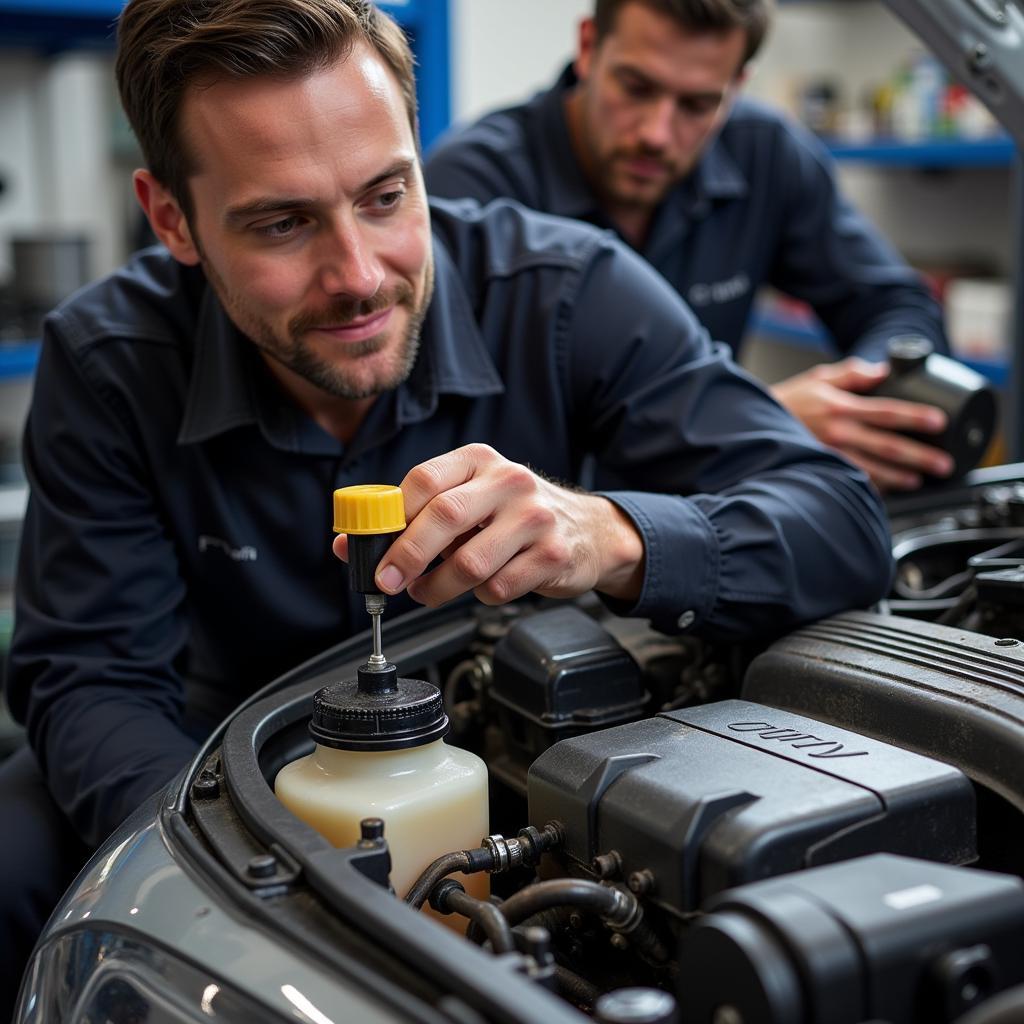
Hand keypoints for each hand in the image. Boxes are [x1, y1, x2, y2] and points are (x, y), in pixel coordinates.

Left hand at [332, 444, 644, 606]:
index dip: (391, 518)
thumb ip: (413, 520)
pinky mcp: (554, 554)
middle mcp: (509, 481)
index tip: (370, 550)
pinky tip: (486, 585)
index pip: (423, 480)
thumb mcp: (468, 503)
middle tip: (388, 583)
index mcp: (480, 461)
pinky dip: (482, 596)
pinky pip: (499, 587)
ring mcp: (536, 516)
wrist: (589, 532)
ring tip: (429, 591)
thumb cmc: (515, 517)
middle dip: (407, 556)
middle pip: (444, 516)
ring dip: (439, 587)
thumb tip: (350, 546)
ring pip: (470, 562)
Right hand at [771, 357, 954, 491]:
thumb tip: (882, 370)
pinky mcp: (817, 470)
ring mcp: (827, 455)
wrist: (751, 424)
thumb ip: (852, 373)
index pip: (887, 412)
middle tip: (943, 464)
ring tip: (917, 481)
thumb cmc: (787, 401)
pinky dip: (867, 489)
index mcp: (840, 407)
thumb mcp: (818, 378)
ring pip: (870, 470)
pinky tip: (883, 492)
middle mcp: (836, 433)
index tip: (939, 422)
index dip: (915, 417)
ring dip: (898, 478)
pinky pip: (847, 482)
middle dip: (919, 457)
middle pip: (886, 447)